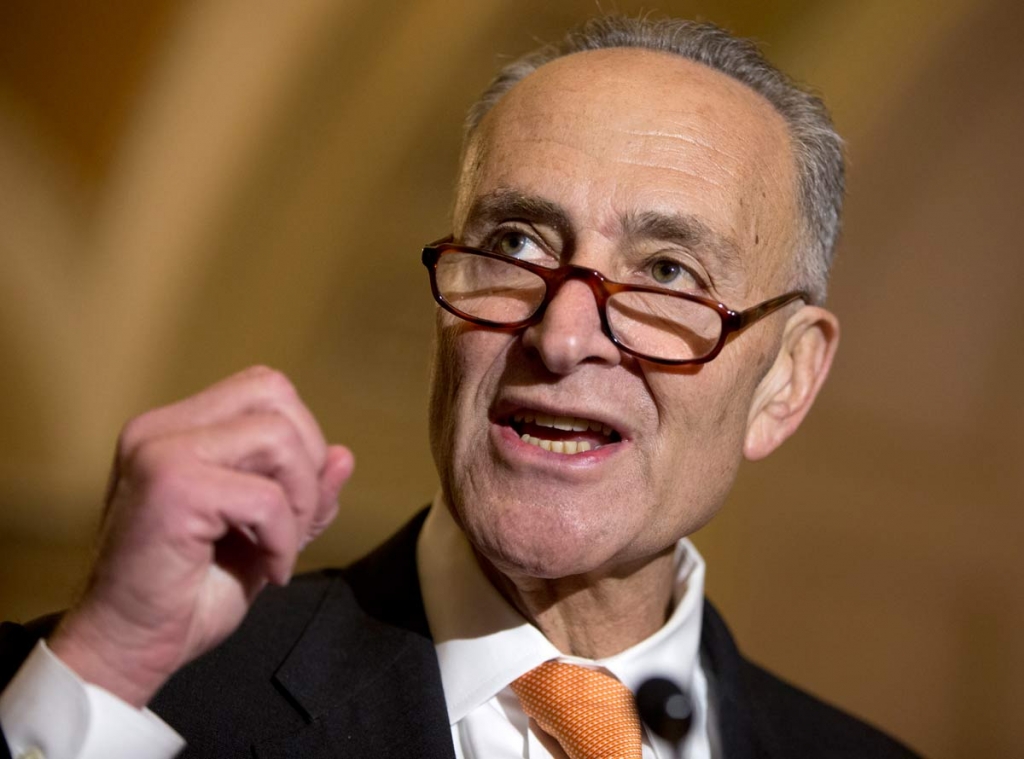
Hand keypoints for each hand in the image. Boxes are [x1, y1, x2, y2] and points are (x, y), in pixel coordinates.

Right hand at [47, 366, 353, 706]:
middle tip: (294, 522)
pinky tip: (269, 571)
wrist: (125, 650)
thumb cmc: (185, 597)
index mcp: (175, 429)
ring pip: (277, 436)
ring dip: (300, 499)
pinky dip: (284, 539)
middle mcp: (160, 429)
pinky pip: (267, 497)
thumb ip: (301, 492)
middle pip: (275, 393)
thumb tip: (345, 456)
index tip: (293, 503)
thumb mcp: (261, 534)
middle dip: (307, 461)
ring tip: (280, 548)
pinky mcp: (172, 488)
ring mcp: (161, 453)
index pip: (265, 388)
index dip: (302, 440)